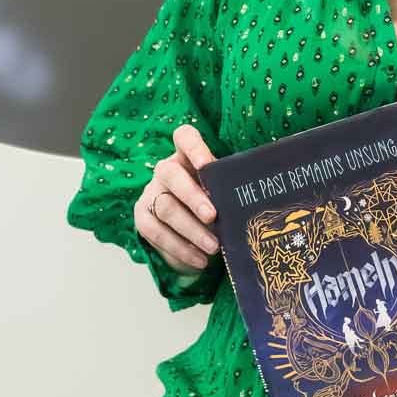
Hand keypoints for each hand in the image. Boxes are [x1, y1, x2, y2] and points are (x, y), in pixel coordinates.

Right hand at [134, 123, 220, 274]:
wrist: (193, 236)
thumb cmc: (215, 206)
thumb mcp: (223, 194)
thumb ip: (229, 190)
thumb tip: (253, 196)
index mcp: (186, 156)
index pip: (184, 138)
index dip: (193, 147)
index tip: (207, 165)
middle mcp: (166, 170)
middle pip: (171, 174)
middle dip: (192, 196)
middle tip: (213, 216)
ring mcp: (151, 193)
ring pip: (166, 207)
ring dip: (191, 230)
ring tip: (213, 247)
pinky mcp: (143, 218)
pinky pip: (156, 232)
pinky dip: (179, 248)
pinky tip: (199, 259)